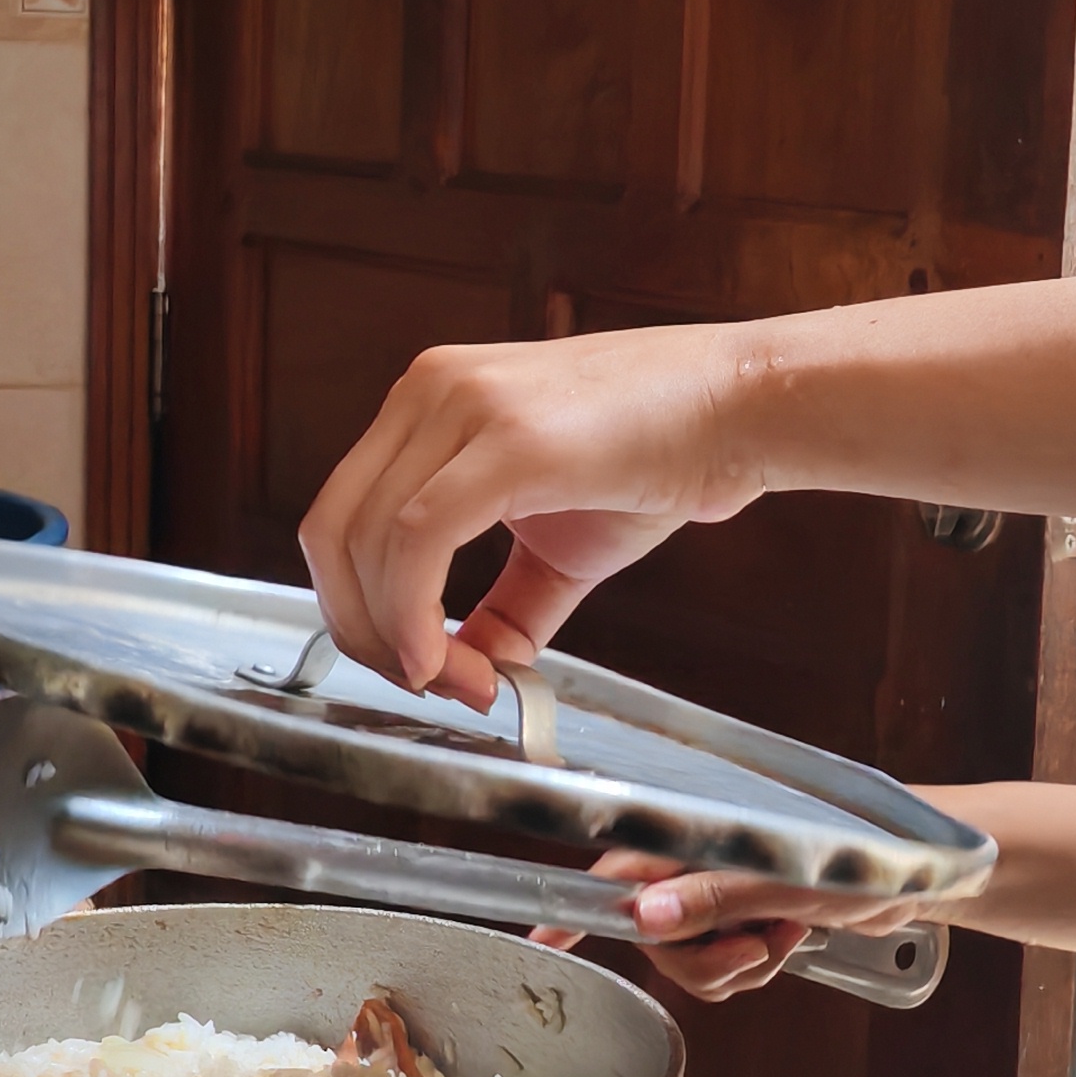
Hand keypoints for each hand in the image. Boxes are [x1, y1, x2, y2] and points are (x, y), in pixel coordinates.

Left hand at [300, 327, 773, 702]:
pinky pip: (416, 540)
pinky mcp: (507, 438)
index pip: (342, 519)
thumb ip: (501, 609)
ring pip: (363, 540)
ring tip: (464, 683)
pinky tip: (449, 662)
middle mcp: (428, 389)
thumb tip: (461, 677)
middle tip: (428, 687)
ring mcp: (462, 403)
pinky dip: (413, 615)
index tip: (421, 670)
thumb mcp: (558, 547)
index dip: (359, 611)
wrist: (744, 408)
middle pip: (331, 532)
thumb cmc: (661, 456)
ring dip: (397, 637)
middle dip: (363, 632)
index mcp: (427, 403)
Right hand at [526, 850, 924, 1002]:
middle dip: (704, 957)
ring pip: (690, 963)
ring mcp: (720, 896)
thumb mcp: (784, 875)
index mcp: (690, 840)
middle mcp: (693, 867)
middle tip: (757, 945)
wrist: (917, 872)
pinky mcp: (746, 923)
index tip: (537, 943)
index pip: (613, 875)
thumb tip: (645, 918)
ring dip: (739, 966)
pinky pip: (724, 971)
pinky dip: (755, 970)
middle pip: (654, 938)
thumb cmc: (858, 852)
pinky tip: (790, 942)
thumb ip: (714, 894)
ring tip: (785, 935)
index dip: (572, 911)